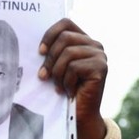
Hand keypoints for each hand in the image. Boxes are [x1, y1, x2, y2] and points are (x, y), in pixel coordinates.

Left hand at [38, 18, 107, 138]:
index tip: (40, 52)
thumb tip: (36, 46)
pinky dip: (66, 82)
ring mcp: (100, 56)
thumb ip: (51, 53)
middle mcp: (94, 45)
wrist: (79, 115)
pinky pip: (74, 68)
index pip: (65, 23)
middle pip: (64, 38)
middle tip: (44, 76)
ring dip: (57, 73)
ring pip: (68, 53)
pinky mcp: (101, 68)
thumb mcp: (55, 67)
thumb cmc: (64, 90)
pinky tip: (69, 91)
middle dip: (50, 59)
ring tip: (59, 86)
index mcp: (83, 40)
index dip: (50, 34)